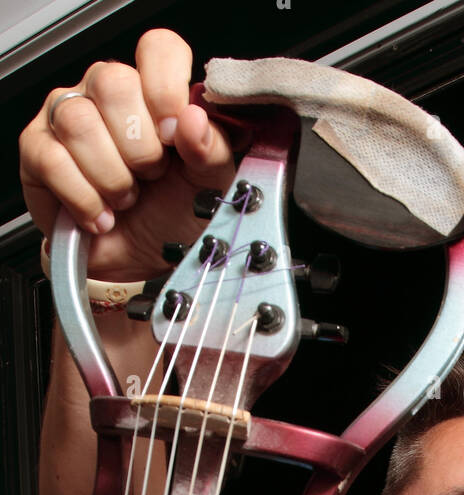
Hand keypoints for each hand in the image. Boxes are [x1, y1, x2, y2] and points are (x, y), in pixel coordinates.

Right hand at [19, 28, 236, 281]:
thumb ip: (213, 149)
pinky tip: (102, 215)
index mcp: (154, 90)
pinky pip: (53, 160)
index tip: (175, 134)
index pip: (158, 48)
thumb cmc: (174, 216)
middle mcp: (108, 93)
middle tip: (150, 178)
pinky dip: (85, 199)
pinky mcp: (37, 149)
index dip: (166, 88)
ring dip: (113, 177)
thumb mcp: (209, 186)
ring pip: (79, 122)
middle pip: (113, 82)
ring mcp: (67, 115)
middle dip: (140, 147)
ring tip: (126, 199)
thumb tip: (196, 118)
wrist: (140, 264)